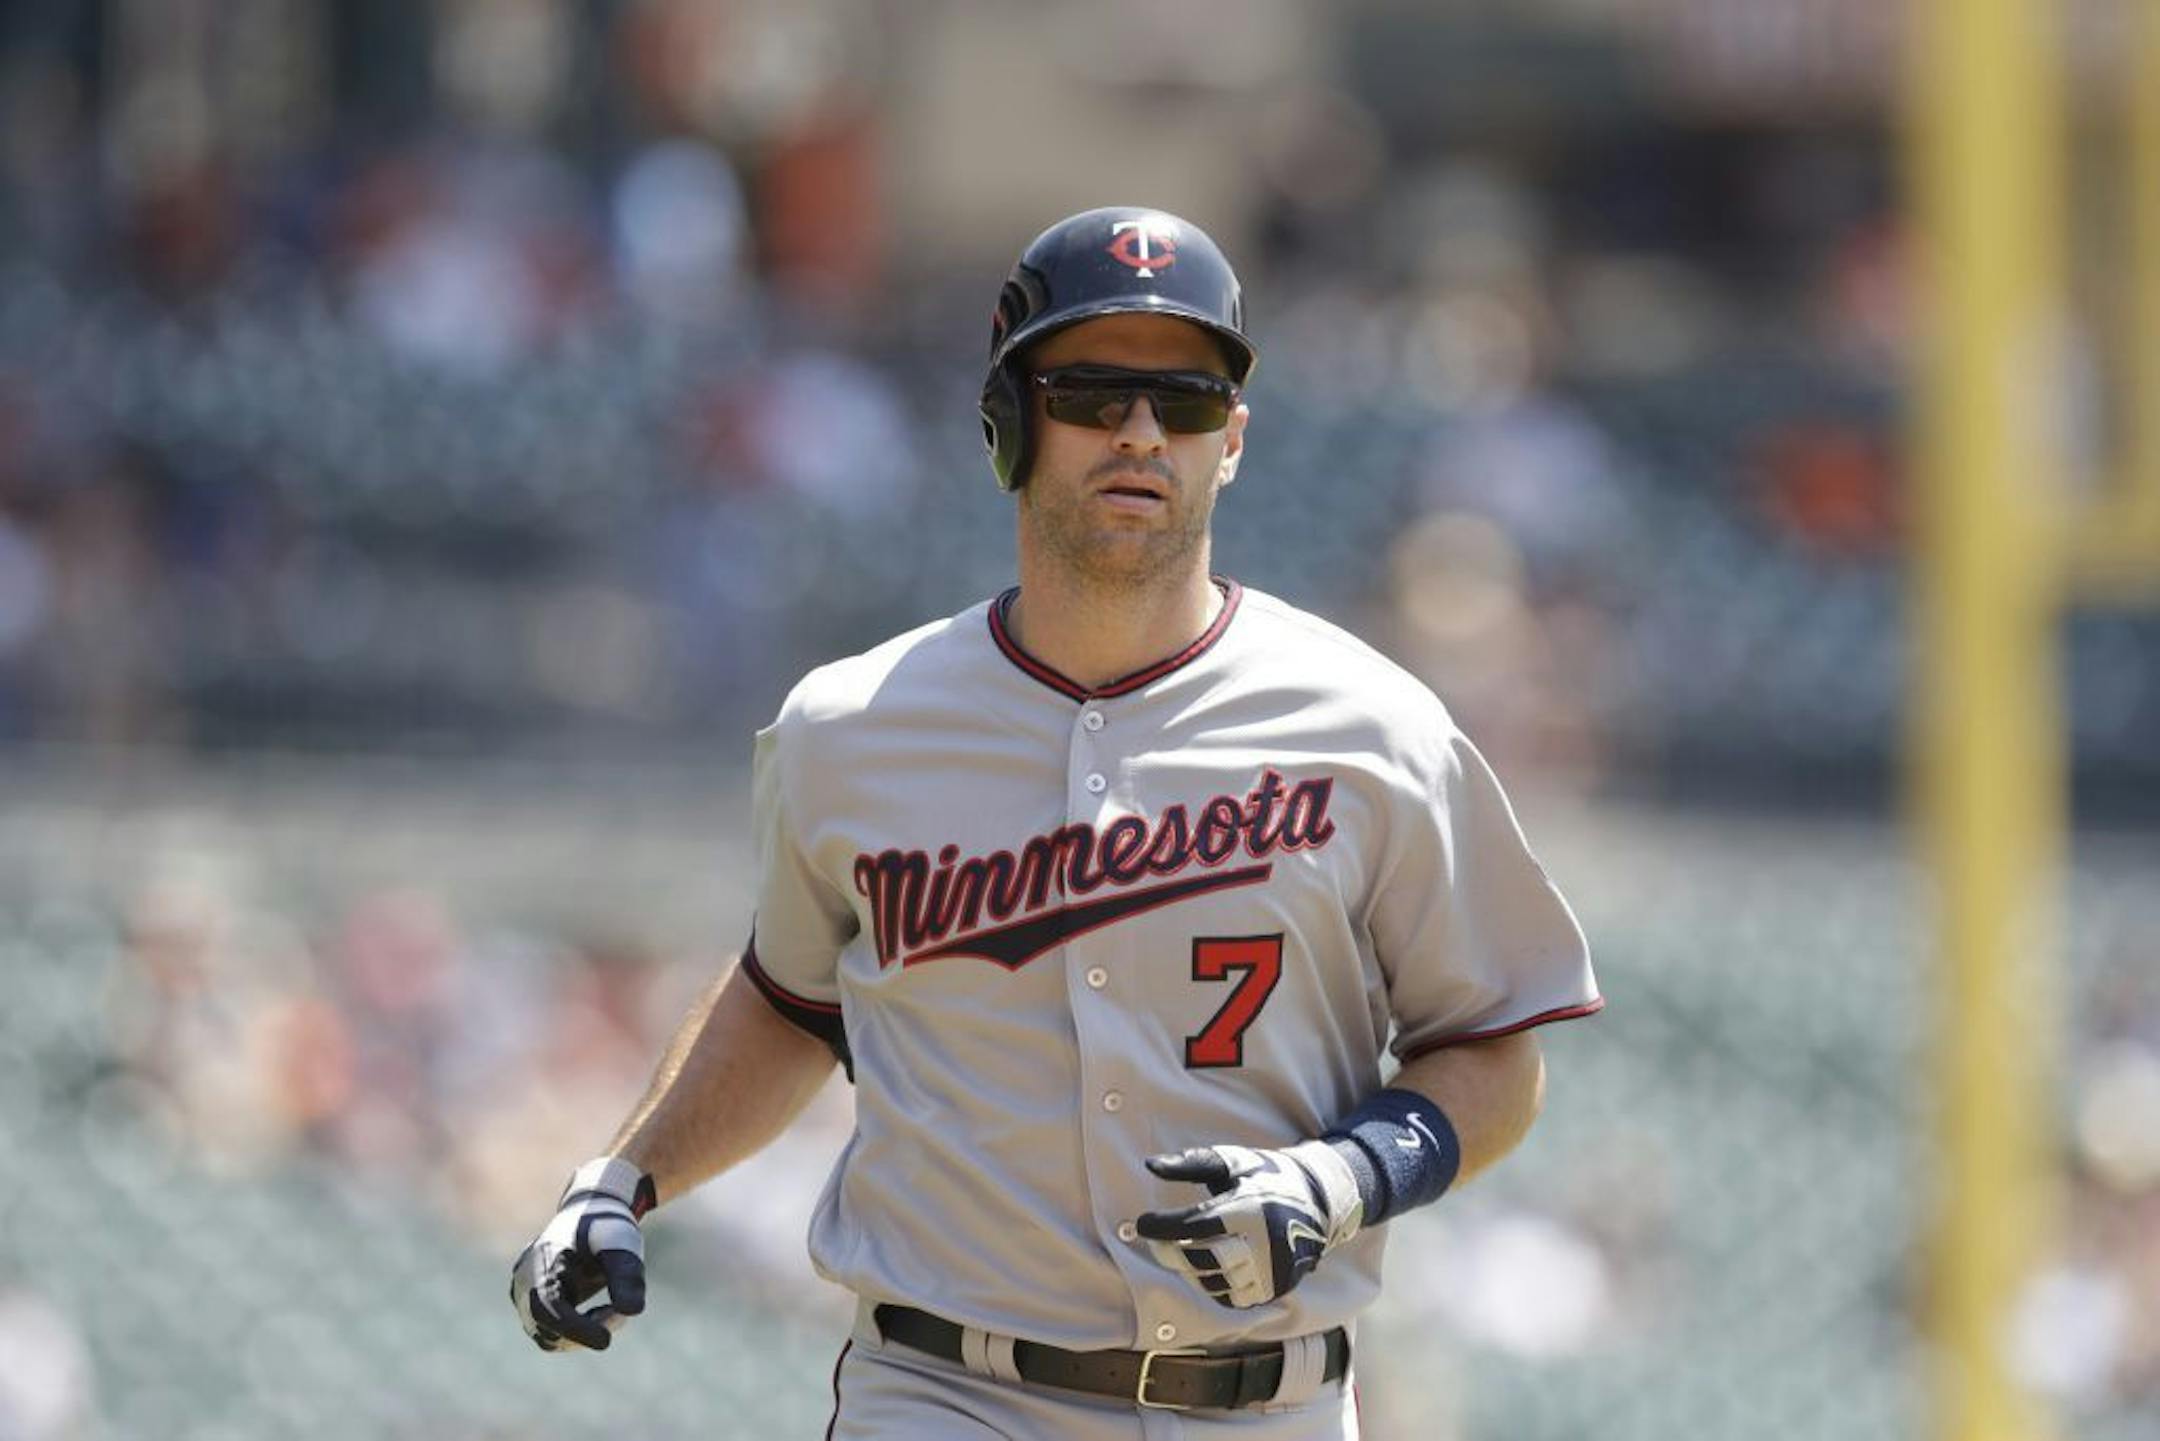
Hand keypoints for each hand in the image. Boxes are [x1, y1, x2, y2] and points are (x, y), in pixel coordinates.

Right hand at [509, 1157, 653, 1350]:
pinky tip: (602, 1310)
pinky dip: (578, 1330)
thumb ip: (628, 1276)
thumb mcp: (624, 1246)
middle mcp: (524, 1282)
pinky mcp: (533, 1306)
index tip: (606, 1341)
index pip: (548, 1308)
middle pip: (547, 1329)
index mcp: (541, 1262)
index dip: (575, 1330)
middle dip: (586, 1331)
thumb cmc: (608, 1228)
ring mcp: (524, 1296)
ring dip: (583, 1333)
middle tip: (621, 1314)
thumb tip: (632, 1312)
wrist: (591, 1213)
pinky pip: (552, 1332)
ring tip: (614, 1309)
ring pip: (549, 1336)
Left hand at [1136, 1141, 1363, 1308]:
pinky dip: (1213, 1286)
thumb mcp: (1233, 1161)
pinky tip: (1207, 1267)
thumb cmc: (1266, 1176)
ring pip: (1214, 1282)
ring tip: (1183, 1251)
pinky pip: (1233, 1299)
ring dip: (1190, 1269)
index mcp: (1251, 1209)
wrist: (1319, 1201)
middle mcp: (1264, 1244)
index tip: (1143, 1223)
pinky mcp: (1276, 1288)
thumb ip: (1191, 1163)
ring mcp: (1272, 1271)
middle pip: (1201, 1259)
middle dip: (1170, 1252)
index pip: (1196, 1225)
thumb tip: (1151, 1165)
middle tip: (1157, 1241)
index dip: (1163, 1227)